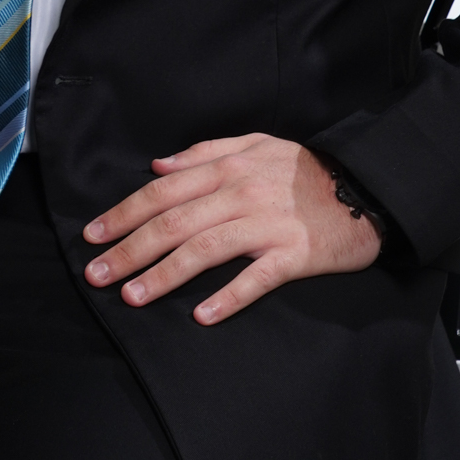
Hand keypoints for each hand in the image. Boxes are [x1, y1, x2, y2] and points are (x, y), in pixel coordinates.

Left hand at [82, 133, 380, 325]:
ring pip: (204, 250)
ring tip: (132, 296)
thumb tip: (158, 165)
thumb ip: (205, 152)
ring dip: (164, 275)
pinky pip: (256, 278)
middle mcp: (241, 193)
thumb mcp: (256, 144)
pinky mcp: (294, 255)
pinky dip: (228, 297)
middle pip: (173, 222)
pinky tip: (202, 315)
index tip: (93, 235)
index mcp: (227, 167)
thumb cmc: (305, 170)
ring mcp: (267, 225)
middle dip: (129, 249)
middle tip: (96, 274)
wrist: (366, 188)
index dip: (124, 213)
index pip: (163, 192)